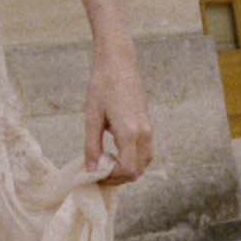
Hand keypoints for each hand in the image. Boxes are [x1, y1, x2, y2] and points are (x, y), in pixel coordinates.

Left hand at [85, 51, 152, 184]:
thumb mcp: (92, 118)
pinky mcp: (147, 124)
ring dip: (126, 168)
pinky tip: (114, 151)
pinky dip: (132, 158)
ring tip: (105, 161)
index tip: (95, 174)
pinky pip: (144, 151)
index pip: (127, 170)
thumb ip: (91, 146)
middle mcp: (144, 133)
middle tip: (98, 171)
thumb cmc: (101, 86)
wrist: (118, 62)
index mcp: (130, 133)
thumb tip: (91, 170)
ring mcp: (148, 129)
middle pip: (138, 170)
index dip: (111, 178)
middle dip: (118, 177)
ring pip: (144, 162)